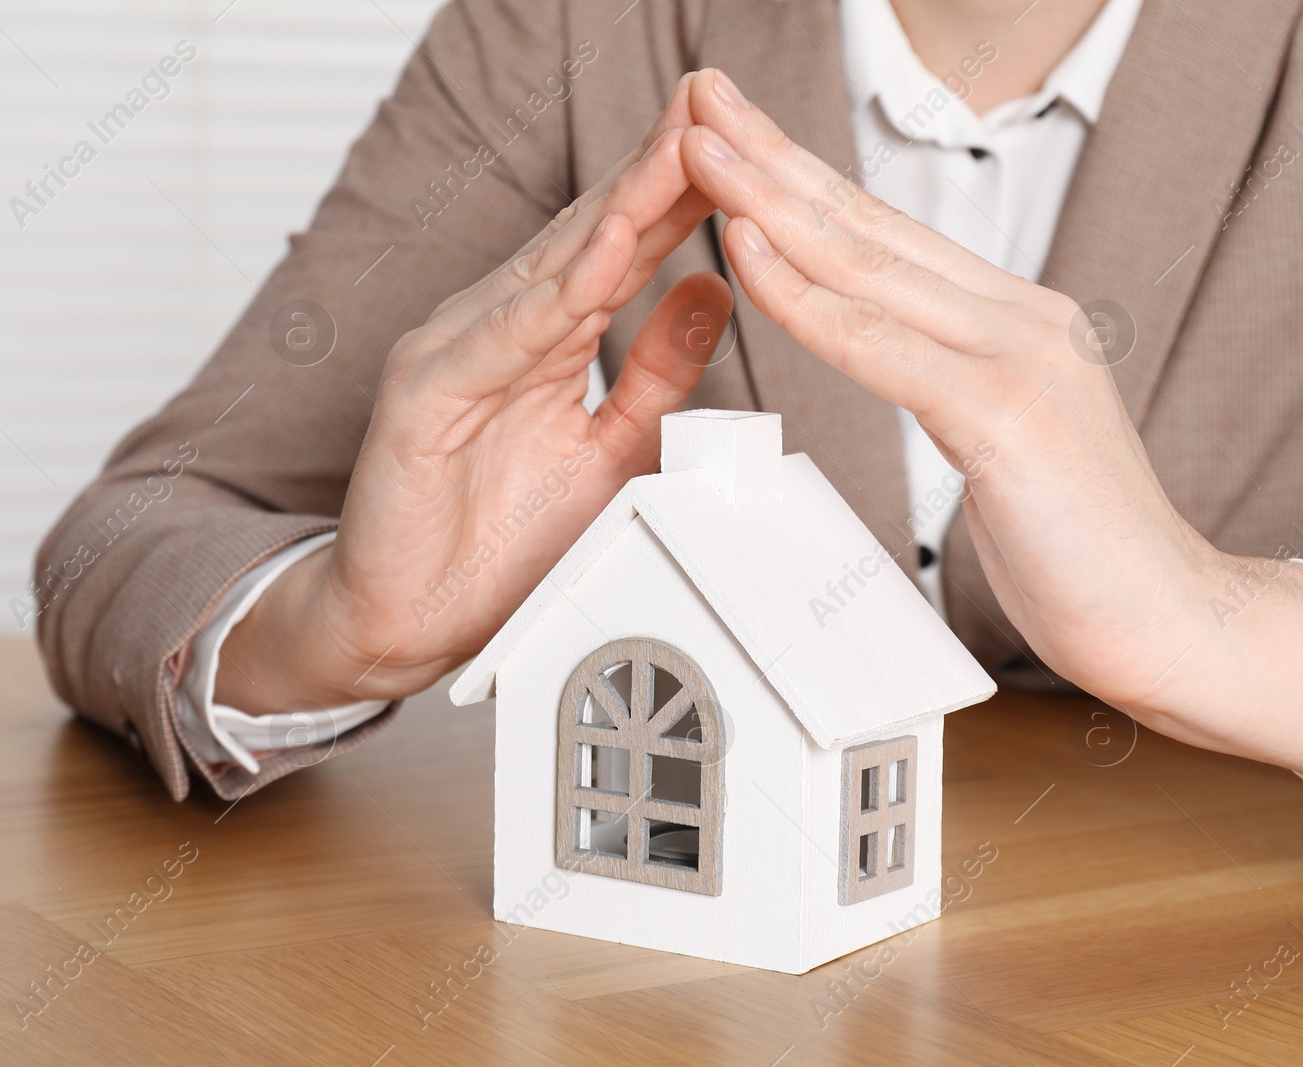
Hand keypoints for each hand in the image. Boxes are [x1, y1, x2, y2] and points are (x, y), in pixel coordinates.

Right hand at [219, 77, 732, 713]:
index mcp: (543, 340)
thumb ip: (655, 372)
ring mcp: (453, 354)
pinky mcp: (422, 396)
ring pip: (550, 272)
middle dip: (657, 168)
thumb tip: (711, 291)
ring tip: (680, 149)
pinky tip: (603, 252)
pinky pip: (499, 341)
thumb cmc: (496, 543)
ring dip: (619, 208)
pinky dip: (553, 298)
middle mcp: (495, 330)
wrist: (407, 621)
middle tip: (715, 101)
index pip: (624, 250)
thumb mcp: (608, 449)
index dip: (684, 194)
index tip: (744, 143)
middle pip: (590, 237)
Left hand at [678, 69, 1302, 768]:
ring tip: (701, 148)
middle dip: (772, 158)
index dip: (801, 181)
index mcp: (1007, 321)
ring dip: (770, 201)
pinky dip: (808, 298)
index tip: (734, 141)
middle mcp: (1014, 317)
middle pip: (865, 223)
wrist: (1171, 621)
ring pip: (866, 264)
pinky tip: (751, 252)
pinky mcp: (1007, 412)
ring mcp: (1016, 355)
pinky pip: (882, 344)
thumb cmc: (1079, 548)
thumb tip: (896, 356)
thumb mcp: (1003, 439)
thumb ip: (952, 382)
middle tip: (699, 98)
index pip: (882, 236)